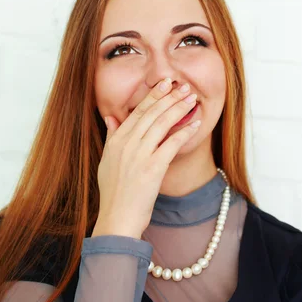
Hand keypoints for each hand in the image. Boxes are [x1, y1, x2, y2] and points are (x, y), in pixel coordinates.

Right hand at [93, 79, 199, 238]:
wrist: (117, 218)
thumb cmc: (113, 192)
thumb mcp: (106, 160)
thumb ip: (111, 136)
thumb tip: (110, 117)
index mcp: (117, 140)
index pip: (138, 111)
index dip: (153, 95)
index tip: (165, 83)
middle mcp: (127, 143)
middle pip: (152, 113)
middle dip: (169, 97)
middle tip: (183, 86)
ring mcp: (140, 155)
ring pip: (162, 123)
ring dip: (179, 109)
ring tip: (192, 99)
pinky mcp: (153, 168)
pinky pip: (171, 144)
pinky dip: (184, 131)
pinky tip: (195, 123)